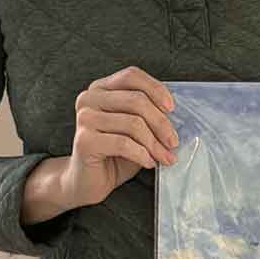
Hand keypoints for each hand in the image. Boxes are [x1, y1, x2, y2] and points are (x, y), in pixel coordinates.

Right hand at [22, 69, 177, 227]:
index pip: (131, 76)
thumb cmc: (114, 154)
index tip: (171, 109)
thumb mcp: (135, 129)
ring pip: (133, 123)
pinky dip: (142, 154)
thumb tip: (175, 113)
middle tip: (173, 143)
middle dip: (161, 124)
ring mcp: (85, 118)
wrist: (86, 182)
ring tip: (164, 157)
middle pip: (136, 100)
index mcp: (101, 89)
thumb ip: (148, 114)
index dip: (156, 89)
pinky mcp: (84, 140)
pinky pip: (123, 143)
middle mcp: (89, 99)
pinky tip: (149, 162)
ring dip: (155, 144)